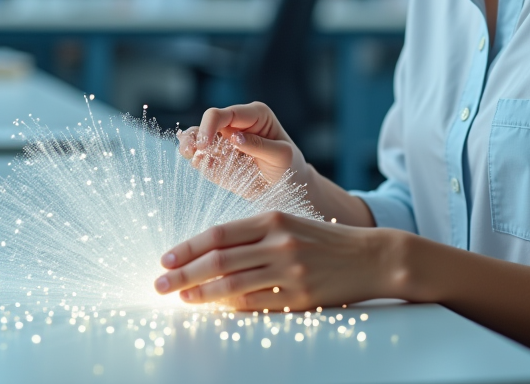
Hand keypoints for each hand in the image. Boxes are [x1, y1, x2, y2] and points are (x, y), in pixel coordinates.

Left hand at [153, 211, 399, 310]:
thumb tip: (210, 254)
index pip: (220, 233)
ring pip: (232, 284)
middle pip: (219, 259)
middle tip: (160, 284)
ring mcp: (289, 272)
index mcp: (273, 219)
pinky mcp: (300, 298)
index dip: (188, 247)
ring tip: (181, 299)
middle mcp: (279, 243)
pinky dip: (231, 308)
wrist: (370, 257)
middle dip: (183, 273)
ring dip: (201, 294)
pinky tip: (215, 309)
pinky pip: (256, 305)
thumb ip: (253, 236)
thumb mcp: (290, 225)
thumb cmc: (324, 240)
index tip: (165, 258)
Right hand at [177, 102, 310, 193]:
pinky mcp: (219, 160)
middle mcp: (236, 124)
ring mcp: (225, 142)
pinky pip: (201, 158)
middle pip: (206, 122)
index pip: (224, 114)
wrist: (289, 186)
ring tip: (188, 155)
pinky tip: (202, 166)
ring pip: (197, 137)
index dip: (209, 126)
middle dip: (194, 135)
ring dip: (189, 146)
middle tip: (189, 151)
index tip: (204, 145)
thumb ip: (259, 145)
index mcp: (253, 115)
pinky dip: (197, 162)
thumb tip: (234, 137)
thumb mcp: (281, 155)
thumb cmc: (289, 166)